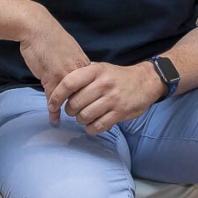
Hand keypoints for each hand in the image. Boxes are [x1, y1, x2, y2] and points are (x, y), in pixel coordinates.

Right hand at [19, 18, 89, 123]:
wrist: (37, 28)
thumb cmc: (50, 37)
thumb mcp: (69, 50)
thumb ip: (74, 64)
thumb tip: (77, 73)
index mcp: (83, 63)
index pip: (93, 86)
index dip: (92, 97)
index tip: (92, 106)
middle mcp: (77, 70)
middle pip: (85, 95)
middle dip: (84, 107)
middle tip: (82, 116)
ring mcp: (65, 75)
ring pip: (70, 99)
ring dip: (69, 110)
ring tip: (68, 118)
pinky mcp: (51, 78)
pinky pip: (54, 99)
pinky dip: (53, 110)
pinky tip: (54, 117)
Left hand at [49, 62, 166, 135]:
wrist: (145, 81)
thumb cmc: (117, 76)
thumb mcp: (100, 68)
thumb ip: (82, 75)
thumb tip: (58, 87)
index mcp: (95, 71)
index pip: (68, 83)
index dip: (57, 96)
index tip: (52, 104)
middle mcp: (103, 84)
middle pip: (74, 104)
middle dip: (70, 111)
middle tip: (74, 110)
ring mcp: (113, 99)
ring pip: (84, 117)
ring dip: (81, 120)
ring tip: (85, 116)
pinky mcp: (120, 112)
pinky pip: (98, 126)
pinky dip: (91, 129)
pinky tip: (93, 125)